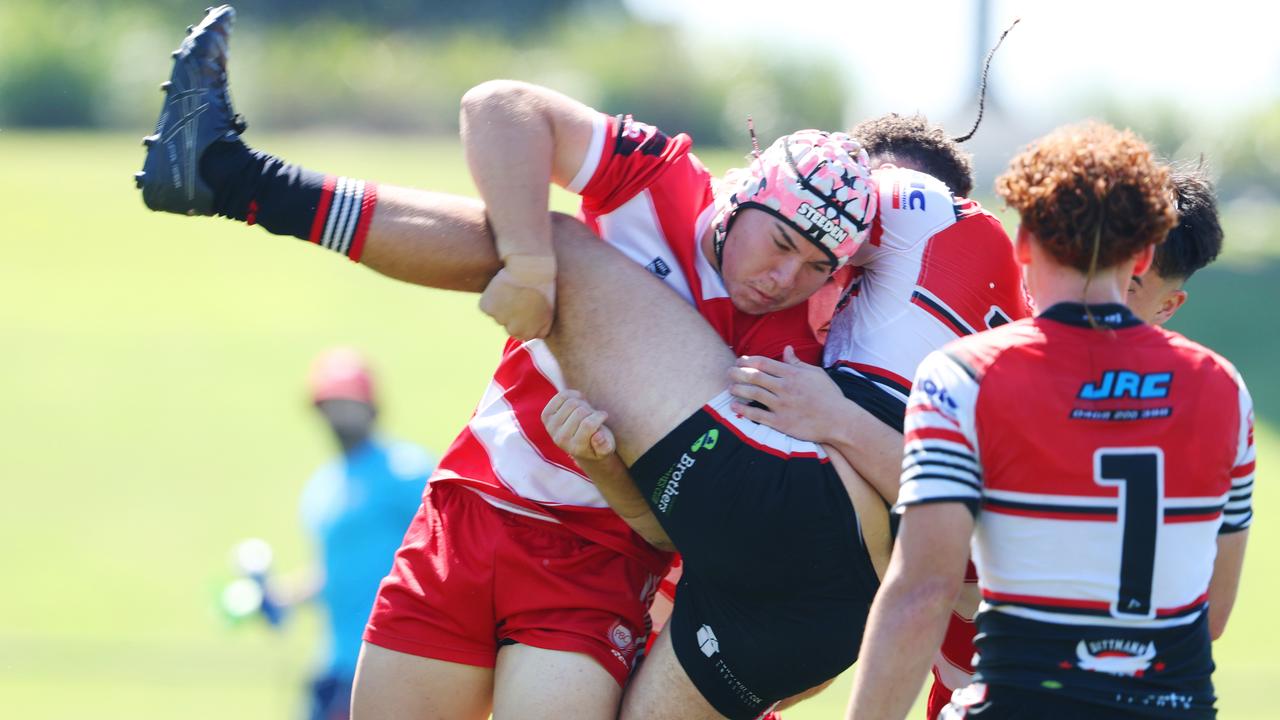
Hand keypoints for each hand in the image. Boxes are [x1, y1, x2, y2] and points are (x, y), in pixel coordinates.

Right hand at [479, 254, 556, 340]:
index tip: (526, 307)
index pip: (520, 334)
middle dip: (511, 314)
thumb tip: (534, 337)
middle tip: (518, 297)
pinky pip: (487, 306)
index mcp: (527, 334)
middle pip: (507, 325)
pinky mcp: (487, 307)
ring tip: (512, 291)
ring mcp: (499, 319)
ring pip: (497, 315)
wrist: (529, 268)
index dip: (522, 319)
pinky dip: (491, 299)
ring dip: (502, 305)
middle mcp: (512, 330)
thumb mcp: (549, 313)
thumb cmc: (542, 288)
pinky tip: (501, 289)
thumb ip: (541, 329)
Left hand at [541, 389, 616, 462]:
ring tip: (586, 411)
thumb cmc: (598, 443)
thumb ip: (605, 445)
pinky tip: (578, 403)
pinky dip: (573, 395)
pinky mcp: (546, 417)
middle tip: (594, 415)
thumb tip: (598, 436)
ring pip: (571, 403)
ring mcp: (551, 428)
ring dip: (583, 403)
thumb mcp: (607, 448)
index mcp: (576, 448)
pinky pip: (561, 396)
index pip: (588, 424)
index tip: (604, 416)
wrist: (581, 445)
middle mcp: (561, 440)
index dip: (600, 416)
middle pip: (580, 412)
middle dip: (591, 410)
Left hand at [728, 346, 842, 442]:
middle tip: (729, 372)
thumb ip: (797, 363)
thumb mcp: (815, 374)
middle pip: (755, 377)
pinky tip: (734, 407)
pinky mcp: (781, 422)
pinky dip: (744, 410)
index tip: (739, 361)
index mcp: (793, 374)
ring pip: (753, 394)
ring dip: (738, 389)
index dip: (748, 361)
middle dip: (738, 373)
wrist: (838, 420)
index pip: (764, 363)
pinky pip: (758, 415)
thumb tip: (786, 349)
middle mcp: (785, 388)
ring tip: (730, 388)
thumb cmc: (829, 396)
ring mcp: (782, 405)